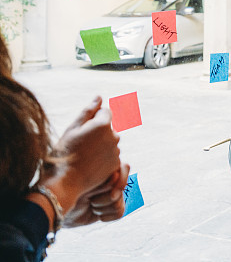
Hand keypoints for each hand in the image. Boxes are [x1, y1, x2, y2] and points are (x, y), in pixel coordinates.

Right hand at [41, 97, 122, 212]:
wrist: (64, 182)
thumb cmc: (64, 153)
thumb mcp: (72, 129)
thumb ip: (88, 112)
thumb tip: (99, 97)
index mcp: (103, 125)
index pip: (105, 112)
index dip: (93, 118)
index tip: (82, 129)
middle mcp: (114, 137)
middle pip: (108, 128)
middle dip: (97, 132)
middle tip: (80, 144)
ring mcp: (116, 151)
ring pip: (110, 142)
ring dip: (100, 144)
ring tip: (83, 155)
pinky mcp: (116, 164)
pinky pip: (111, 155)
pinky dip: (103, 157)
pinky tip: (89, 163)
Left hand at [63, 163, 129, 226]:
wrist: (58, 210)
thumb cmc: (66, 191)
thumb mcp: (84, 183)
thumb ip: (103, 179)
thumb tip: (116, 175)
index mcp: (104, 169)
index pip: (125, 168)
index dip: (121, 180)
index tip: (112, 192)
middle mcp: (110, 181)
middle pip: (122, 190)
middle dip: (106, 198)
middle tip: (92, 201)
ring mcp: (111, 194)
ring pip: (120, 202)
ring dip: (103, 207)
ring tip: (90, 205)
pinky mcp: (110, 208)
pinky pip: (120, 212)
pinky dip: (108, 216)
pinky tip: (96, 214)